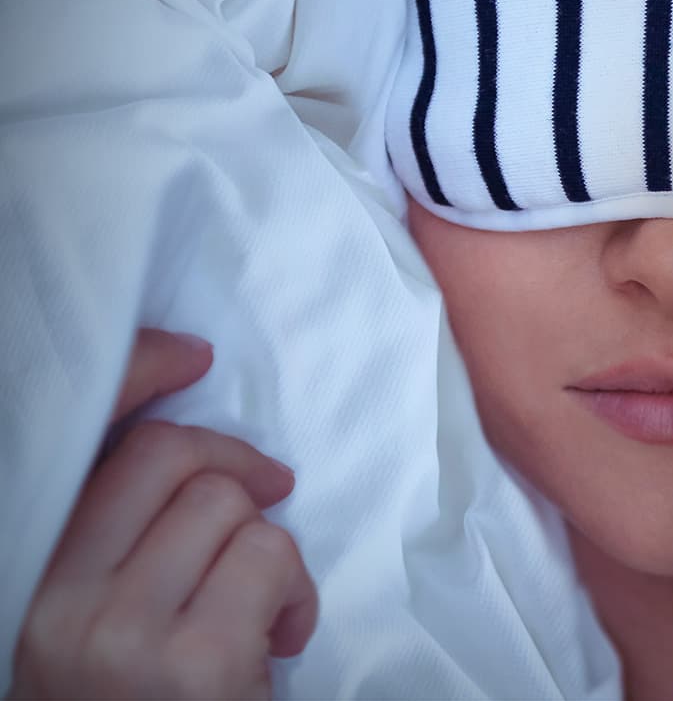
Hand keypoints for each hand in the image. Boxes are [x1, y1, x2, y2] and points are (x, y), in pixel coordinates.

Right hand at [10, 329, 316, 699]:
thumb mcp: (101, 627)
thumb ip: (122, 548)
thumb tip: (198, 463)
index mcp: (32, 585)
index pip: (87, 451)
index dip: (137, 375)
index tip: (188, 356)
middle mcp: (56, 604)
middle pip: (168, 461)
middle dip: (234, 469)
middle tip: (265, 501)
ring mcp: (121, 633)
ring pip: (230, 508)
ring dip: (269, 552)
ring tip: (260, 613)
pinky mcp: (194, 661)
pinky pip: (271, 559)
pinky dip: (295, 594)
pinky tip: (277, 646)